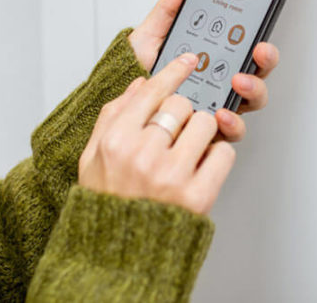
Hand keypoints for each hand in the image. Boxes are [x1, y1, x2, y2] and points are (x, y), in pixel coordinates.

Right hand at [78, 53, 234, 215]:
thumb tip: (140, 84)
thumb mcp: (93, 156)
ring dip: (203, 132)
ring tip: (189, 149)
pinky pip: (224, 153)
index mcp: (116, 141)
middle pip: (182, 105)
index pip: (152, 91)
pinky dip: (217, 156)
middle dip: (185, 112)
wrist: (119, 254)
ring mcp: (172, 175)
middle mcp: (143, 155)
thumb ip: (113, 115)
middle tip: (179, 128)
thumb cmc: (107, 202)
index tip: (188, 61)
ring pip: (207, 124)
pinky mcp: (198, 196)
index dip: (174, 72)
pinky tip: (201, 166)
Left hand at [129, 0, 279, 141]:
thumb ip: (170, 8)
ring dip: (252, 91)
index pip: (247, 51)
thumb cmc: (137, 70)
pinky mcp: (208, 131)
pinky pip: (230, 132)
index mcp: (214, 58)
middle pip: (257, 74)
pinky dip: (232, 124)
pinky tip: (220, 115)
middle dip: (264, 63)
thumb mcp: (152, 34)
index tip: (259, 39)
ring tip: (237, 83)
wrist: (117, 99)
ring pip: (251, 102)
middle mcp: (220, 82)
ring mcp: (217, 106)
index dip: (260, 45)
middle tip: (256, 54)